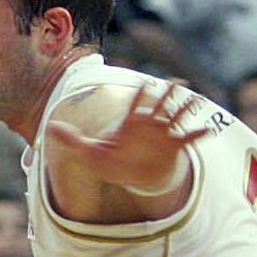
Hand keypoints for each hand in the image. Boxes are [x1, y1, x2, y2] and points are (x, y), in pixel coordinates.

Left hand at [46, 80, 210, 192]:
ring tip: (195, 98)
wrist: (131, 174)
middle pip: (159, 105)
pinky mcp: (172, 148)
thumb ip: (71, 139)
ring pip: (176, 117)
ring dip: (185, 108)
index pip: (135, 104)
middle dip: (167, 95)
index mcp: (130, 123)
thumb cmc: (112, 161)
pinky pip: (187, 140)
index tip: (144, 83)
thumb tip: (49, 128)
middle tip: (177, 82)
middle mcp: (148, 125)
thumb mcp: (90, 152)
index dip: (140, 94)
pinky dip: (197, 136)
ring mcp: (162, 135)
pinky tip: (207, 131)